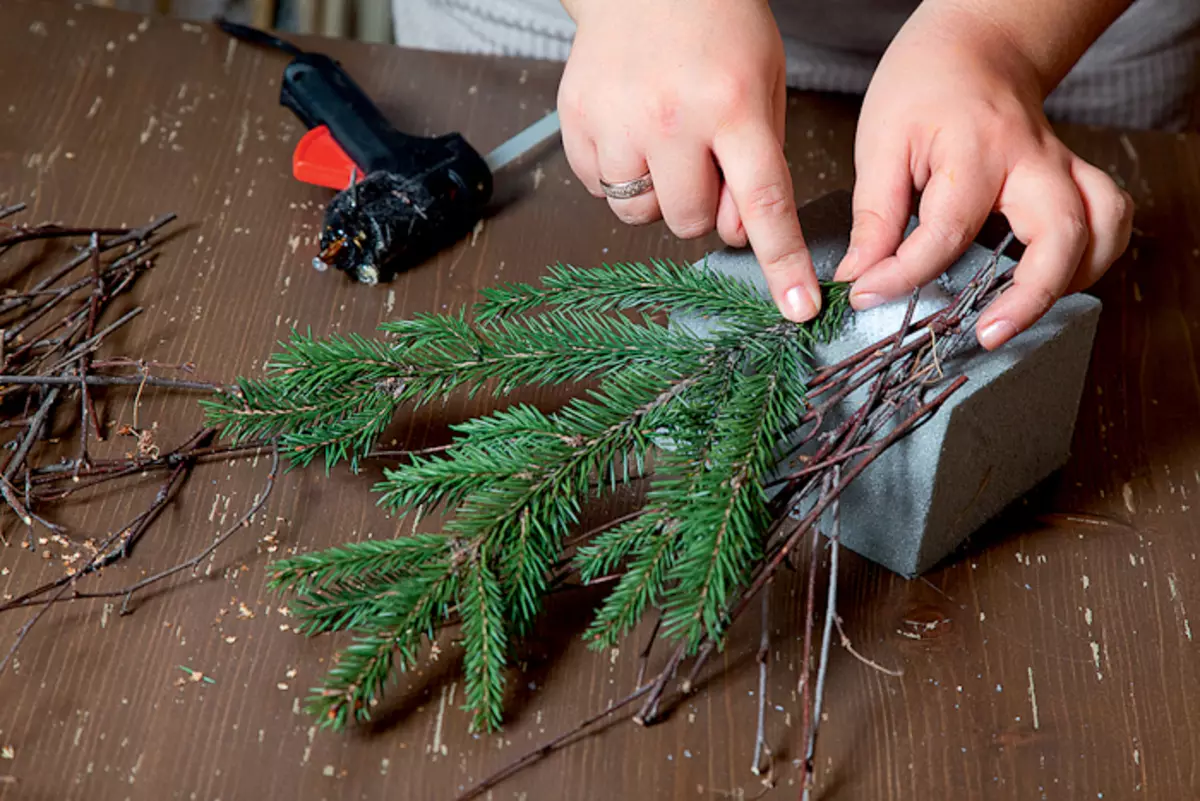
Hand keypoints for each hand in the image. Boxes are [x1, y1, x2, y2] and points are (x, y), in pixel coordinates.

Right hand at [557, 0, 823, 321]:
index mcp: (731, 105)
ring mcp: (617, 121)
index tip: (798, 307)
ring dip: (657, 193)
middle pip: (690, 221)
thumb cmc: (717, 26)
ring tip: (661, 141)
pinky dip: (618, 174)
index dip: (782, 263)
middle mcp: (671, 118)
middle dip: (701, 205)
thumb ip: (760, 162)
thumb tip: (741, 233)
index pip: (764, 203)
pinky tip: (630, 131)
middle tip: (701, 160)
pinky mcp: (576, 121)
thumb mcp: (764, 84)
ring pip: (639, 214)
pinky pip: (599, 189)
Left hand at [833, 1, 1133, 348]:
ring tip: (1021, 312)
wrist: (975, 46)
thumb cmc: (924, 87)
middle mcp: (1033, 162)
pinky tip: (1052, 280)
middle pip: (1060, 235)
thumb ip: (875, 216)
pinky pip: (1109, 219)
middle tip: (985, 333)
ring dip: (1074, 279)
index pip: (946, 233)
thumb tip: (861, 276)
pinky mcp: (1073, 179)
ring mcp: (1062, 169)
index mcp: (977, 151)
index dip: (903, 276)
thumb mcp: (880, 143)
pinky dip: (1093, 257)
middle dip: (1028, 297)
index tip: (867, 295)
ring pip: (1103, 227)